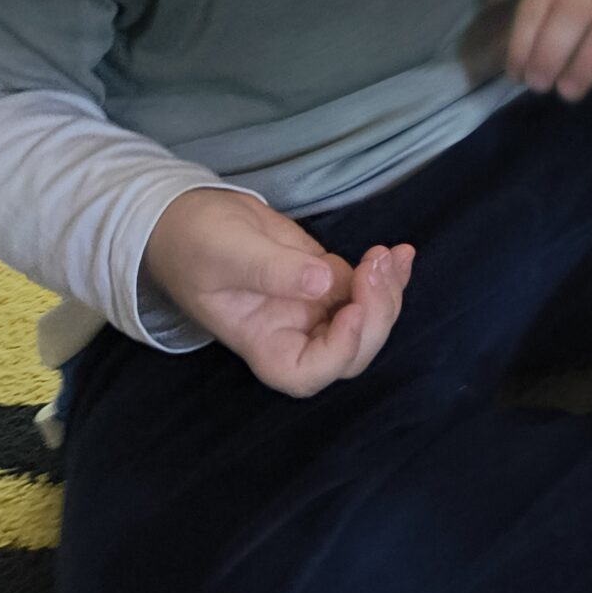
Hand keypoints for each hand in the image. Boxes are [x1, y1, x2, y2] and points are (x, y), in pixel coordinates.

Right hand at [144, 188, 413, 398]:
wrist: (190, 218)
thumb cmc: (194, 243)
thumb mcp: (226, 252)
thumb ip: (272, 269)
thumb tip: (322, 282)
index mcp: (262, 343)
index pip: (307, 374)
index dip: (340, 351)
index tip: (354, 308)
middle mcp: (291, 334)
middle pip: (350, 353)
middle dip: (376, 315)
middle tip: (376, 266)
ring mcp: (312, 309)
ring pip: (367, 321)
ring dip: (388, 292)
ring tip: (388, 255)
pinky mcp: (325, 281)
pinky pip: (366, 288)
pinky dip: (388, 274)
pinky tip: (401, 252)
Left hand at [507, 0, 591, 98]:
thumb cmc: (579, 27)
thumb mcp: (551, 24)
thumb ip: (535, 45)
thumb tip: (522, 74)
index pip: (541, 1)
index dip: (525, 40)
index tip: (519, 75)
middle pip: (580, 4)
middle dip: (555, 48)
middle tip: (541, 85)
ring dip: (589, 59)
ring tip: (569, 91)